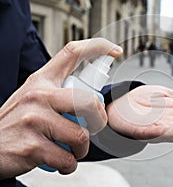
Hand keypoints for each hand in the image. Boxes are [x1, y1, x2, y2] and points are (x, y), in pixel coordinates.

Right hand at [0, 38, 121, 178]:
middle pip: (89, 101)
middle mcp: (38, 95)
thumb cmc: (17, 123)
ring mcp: (34, 120)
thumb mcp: (33, 97)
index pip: (72, 53)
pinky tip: (61, 162)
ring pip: (81, 135)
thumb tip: (91, 96)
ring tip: (71, 150)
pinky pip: (67, 158)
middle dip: (99, 121)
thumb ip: (58, 92)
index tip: (116, 51)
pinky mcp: (31, 146)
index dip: (98, 47)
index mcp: (42, 80)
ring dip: (82, 149)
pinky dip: (70, 165)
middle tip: (92, 129)